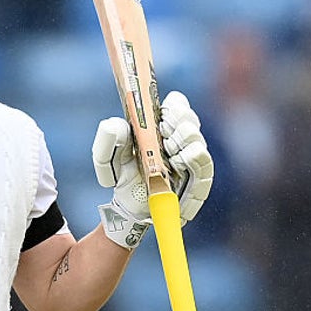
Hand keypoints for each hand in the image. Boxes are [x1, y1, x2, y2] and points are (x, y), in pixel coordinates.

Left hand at [92, 90, 213, 248]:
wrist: (127, 206)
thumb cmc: (122, 176)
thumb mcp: (106, 156)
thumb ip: (108, 137)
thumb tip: (119, 125)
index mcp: (162, 129)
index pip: (178, 106)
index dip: (175, 104)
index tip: (164, 107)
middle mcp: (180, 141)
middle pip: (190, 120)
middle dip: (178, 119)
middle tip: (163, 125)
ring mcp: (191, 161)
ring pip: (198, 141)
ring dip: (184, 138)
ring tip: (168, 144)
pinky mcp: (198, 182)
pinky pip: (204, 166)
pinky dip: (192, 158)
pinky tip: (177, 160)